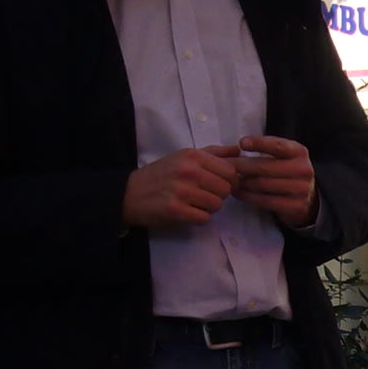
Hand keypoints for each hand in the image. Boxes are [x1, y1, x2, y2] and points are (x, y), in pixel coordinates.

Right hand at [123, 147, 238, 227]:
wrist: (129, 193)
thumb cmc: (160, 174)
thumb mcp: (183, 156)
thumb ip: (213, 153)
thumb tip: (238, 150)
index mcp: (193, 156)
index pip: (230, 171)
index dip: (231, 181)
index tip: (221, 185)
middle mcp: (189, 171)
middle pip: (226, 189)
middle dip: (220, 195)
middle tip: (205, 195)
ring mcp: (182, 191)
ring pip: (217, 205)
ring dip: (209, 208)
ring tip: (196, 203)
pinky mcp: (176, 210)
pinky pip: (204, 218)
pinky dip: (199, 218)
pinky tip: (188, 212)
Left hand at [232, 134, 316, 228]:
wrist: (306, 197)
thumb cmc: (286, 171)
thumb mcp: (282, 156)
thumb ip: (265, 149)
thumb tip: (237, 147)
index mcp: (299, 152)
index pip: (277, 146)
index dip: (259, 143)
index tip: (242, 143)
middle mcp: (303, 169)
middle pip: (265, 167)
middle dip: (241, 166)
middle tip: (224, 166)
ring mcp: (301, 189)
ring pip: (262, 185)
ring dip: (242, 182)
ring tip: (229, 180)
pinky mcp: (295, 206)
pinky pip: (265, 201)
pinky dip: (248, 196)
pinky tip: (238, 193)